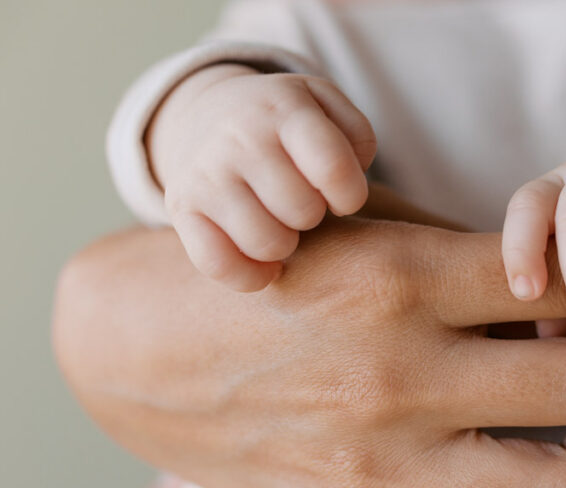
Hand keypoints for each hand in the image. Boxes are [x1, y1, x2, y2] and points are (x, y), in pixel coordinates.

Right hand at [147, 64, 376, 290]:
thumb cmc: (283, 123)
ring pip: (267, 244)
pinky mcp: (180, 209)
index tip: (340, 195)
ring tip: (281, 225)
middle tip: (302, 206)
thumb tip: (351, 177)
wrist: (201, 116)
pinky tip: (261, 261)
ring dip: (284, 246)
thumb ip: (357, 133)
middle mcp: (241, 138)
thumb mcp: (325, 104)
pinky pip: (219, 265)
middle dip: (313, 217)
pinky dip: (248, 276)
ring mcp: (206, 175)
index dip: (350, 195)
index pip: (333, 168)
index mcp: (285, 110)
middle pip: (302, 212)